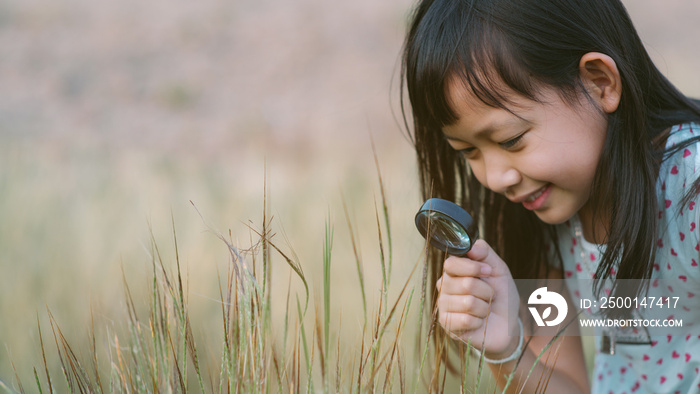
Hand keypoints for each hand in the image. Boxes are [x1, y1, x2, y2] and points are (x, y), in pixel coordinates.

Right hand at [436, 239, 520, 355]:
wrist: (507, 323)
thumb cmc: (501, 295)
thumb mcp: (498, 269)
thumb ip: (485, 252)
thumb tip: (471, 246)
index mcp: (453, 271)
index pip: (451, 263)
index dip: (473, 268)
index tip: (489, 272)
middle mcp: (444, 287)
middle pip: (465, 284)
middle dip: (486, 291)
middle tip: (488, 296)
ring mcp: (443, 306)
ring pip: (467, 302)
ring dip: (484, 307)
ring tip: (484, 309)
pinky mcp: (447, 325)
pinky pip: (465, 320)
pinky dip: (479, 321)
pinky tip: (478, 321)